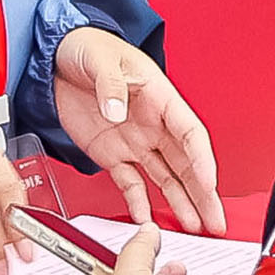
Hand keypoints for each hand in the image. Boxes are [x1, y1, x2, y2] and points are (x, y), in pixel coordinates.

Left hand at [41, 27, 227, 233]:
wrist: (58, 57)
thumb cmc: (89, 48)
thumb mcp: (102, 59)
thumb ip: (111, 84)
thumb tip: (117, 110)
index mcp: (160, 98)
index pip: (190, 134)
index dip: (202, 160)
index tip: (209, 183)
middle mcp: (153, 125)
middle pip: (186, 163)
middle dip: (203, 194)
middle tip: (216, 221)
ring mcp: (135, 142)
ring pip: (165, 178)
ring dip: (180, 203)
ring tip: (194, 226)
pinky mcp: (112, 153)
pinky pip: (130, 182)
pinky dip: (138, 202)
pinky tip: (148, 220)